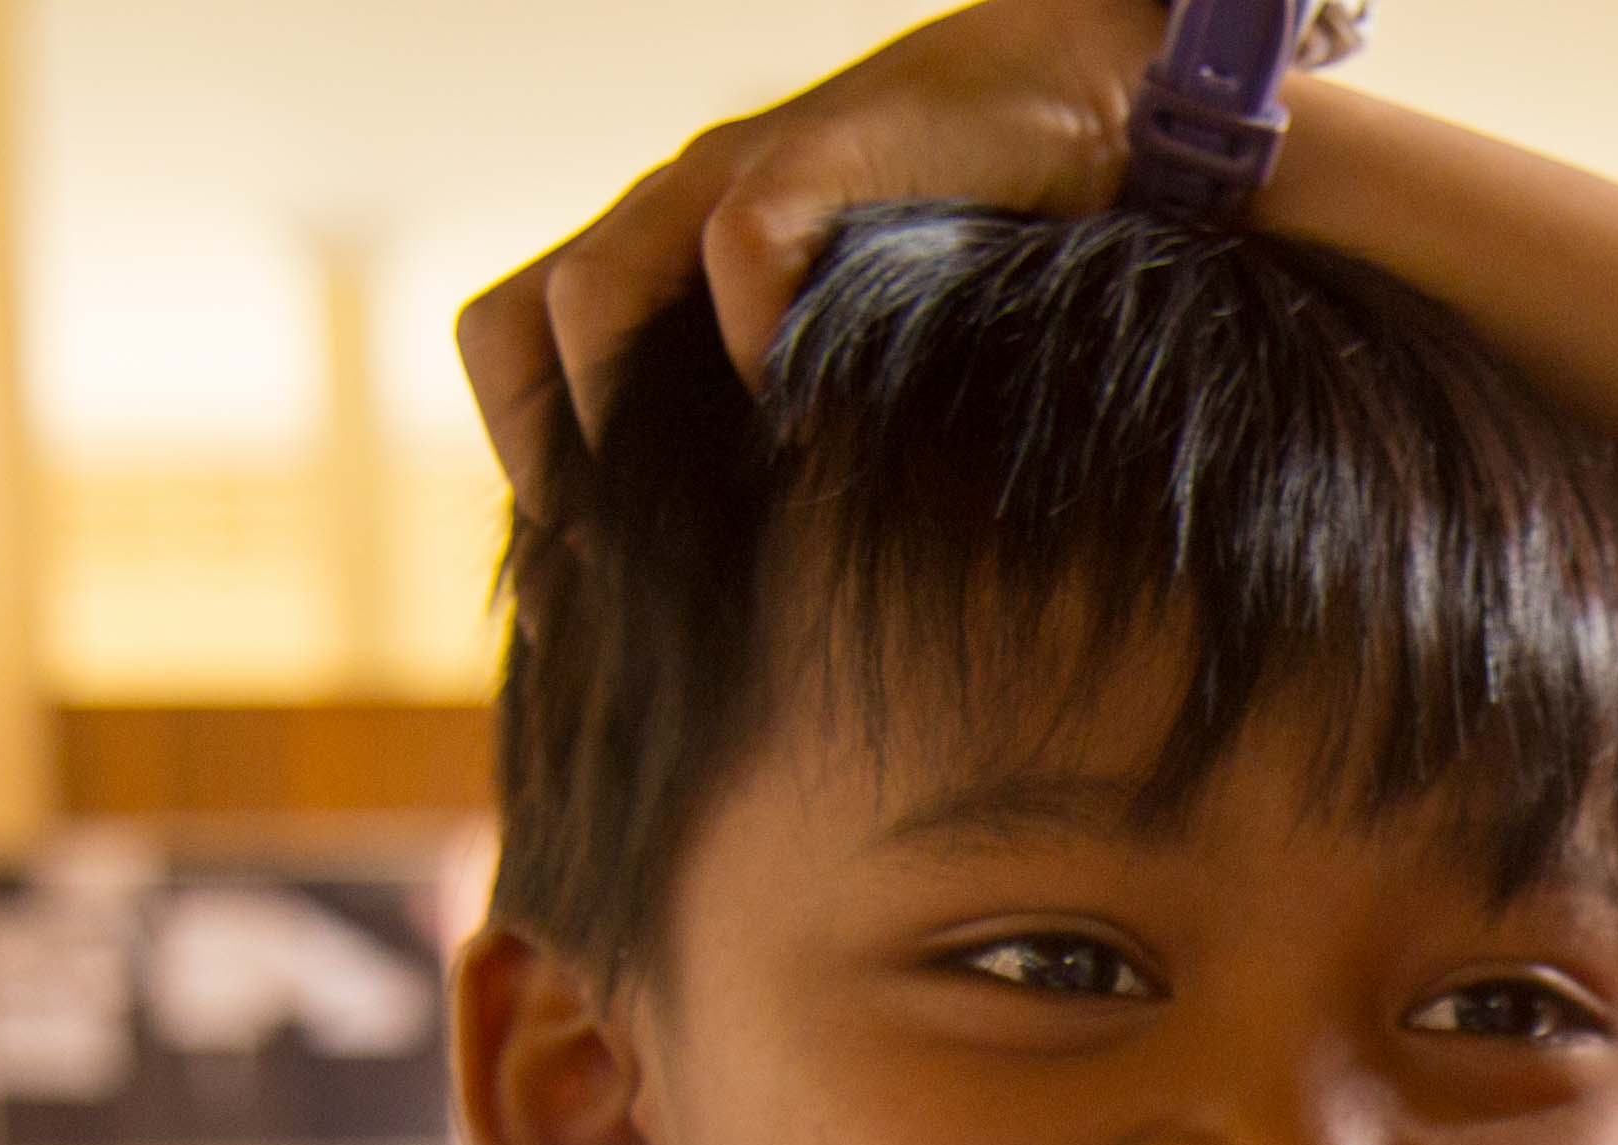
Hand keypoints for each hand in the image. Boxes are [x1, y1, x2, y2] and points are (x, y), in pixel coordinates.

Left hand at [456, 0, 1174, 501]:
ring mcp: (739, 172)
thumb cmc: (990, 238)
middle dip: (551, 450)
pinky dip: (754, 339)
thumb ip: (805, 421)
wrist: (1094, 100)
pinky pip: (739, 247)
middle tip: (611, 558)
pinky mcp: (824, 148)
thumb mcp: (863, 346)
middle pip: (523, 321)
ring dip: (626, 407)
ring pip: (593, 290)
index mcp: (673, 251)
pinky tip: (810, 416)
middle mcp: (680, 207)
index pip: (524, 341)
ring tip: (704, 502)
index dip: (531, 452)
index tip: (577, 572)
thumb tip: (778, 557)